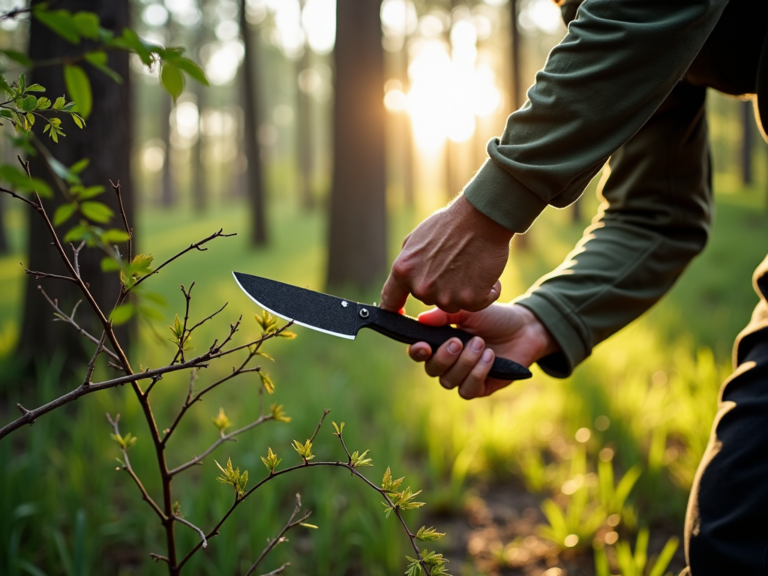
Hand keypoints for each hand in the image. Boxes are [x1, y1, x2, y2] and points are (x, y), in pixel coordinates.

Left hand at [380, 195, 513, 312]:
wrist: (481, 218)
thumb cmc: (451, 224)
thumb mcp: (416, 239)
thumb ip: (408, 264)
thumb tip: (405, 279)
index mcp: (403, 270)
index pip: (391, 300)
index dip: (396, 309)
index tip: (401, 313)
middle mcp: (421, 287)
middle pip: (430, 299)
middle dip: (440, 286)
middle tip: (454, 264)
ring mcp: (445, 296)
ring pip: (453, 304)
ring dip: (463, 290)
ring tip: (470, 265)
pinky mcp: (470, 299)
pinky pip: (478, 304)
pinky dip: (486, 292)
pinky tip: (485, 271)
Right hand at [408, 304, 558, 398]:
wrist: (524, 329)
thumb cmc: (493, 318)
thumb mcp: (468, 311)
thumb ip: (443, 315)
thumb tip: (421, 320)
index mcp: (440, 342)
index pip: (419, 353)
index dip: (417, 352)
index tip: (424, 345)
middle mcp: (448, 362)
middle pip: (432, 370)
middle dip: (444, 356)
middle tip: (459, 341)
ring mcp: (463, 376)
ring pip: (449, 381)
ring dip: (465, 363)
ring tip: (481, 344)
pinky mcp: (480, 387)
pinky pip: (467, 390)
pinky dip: (477, 373)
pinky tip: (490, 357)